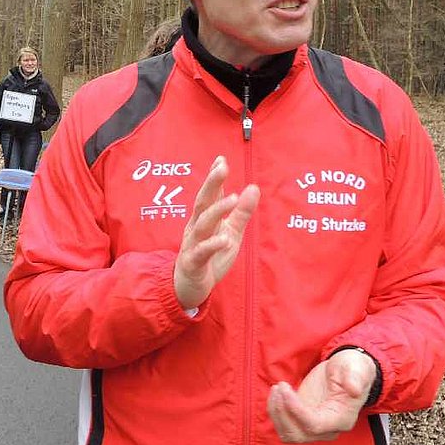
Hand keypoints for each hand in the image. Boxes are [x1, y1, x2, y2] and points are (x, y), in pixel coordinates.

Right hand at [173, 155, 258, 309]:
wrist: (190, 285)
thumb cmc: (211, 255)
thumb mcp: (232, 233)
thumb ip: (242, 212)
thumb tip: (254, 187)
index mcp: (205, 218)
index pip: (210, 194)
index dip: (215, 177)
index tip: (221, 159)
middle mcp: (196, 227)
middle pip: (203, 201)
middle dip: (212, 183)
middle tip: (222, 167)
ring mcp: (193, 243)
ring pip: (203, 224)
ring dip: (217, 210)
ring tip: (233, 199)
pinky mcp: (193, 262)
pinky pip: (202, 252)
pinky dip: (213, 245)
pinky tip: (225, 239)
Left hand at [266, 349, 377, 442]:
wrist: (347, 371)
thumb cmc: (352, 368)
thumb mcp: (356, 368)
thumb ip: (355, 377)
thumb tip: (354, 389)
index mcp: (342, 418)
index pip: (314, 425)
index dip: (296, 410)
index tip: (285, 388)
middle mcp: (328, 429)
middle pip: (298, 434)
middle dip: (282, 412)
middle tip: (279, 387)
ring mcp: (314, 426)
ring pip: (288, 434)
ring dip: (276, 413)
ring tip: (276, 388)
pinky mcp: (303, 419)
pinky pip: (284, 425)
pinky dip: (275, 412)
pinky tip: (277, 392)